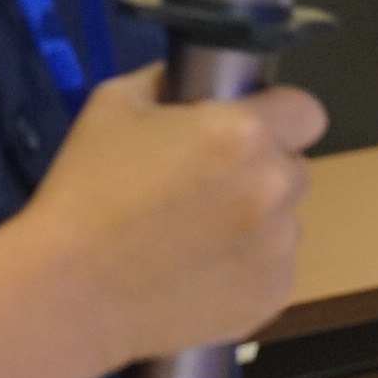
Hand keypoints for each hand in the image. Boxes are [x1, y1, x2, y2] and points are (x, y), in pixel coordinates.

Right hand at [18, 66, 323, 374]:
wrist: (70, 294)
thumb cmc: (87, 191)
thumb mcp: (114, 105)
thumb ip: (168, 81)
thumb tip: (191, 79)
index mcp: (245, 134)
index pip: (306, 111)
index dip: (277, 116)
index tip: (242, 131)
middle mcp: (276, 188)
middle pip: (294, 168)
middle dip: (260, 171)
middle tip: (204, 188)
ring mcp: (280, 250)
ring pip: (285, 222)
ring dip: (255, 222)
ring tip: (193, 239)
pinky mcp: (272, 298)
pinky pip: (273, 270)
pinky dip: (245, 268)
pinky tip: (196, 273)